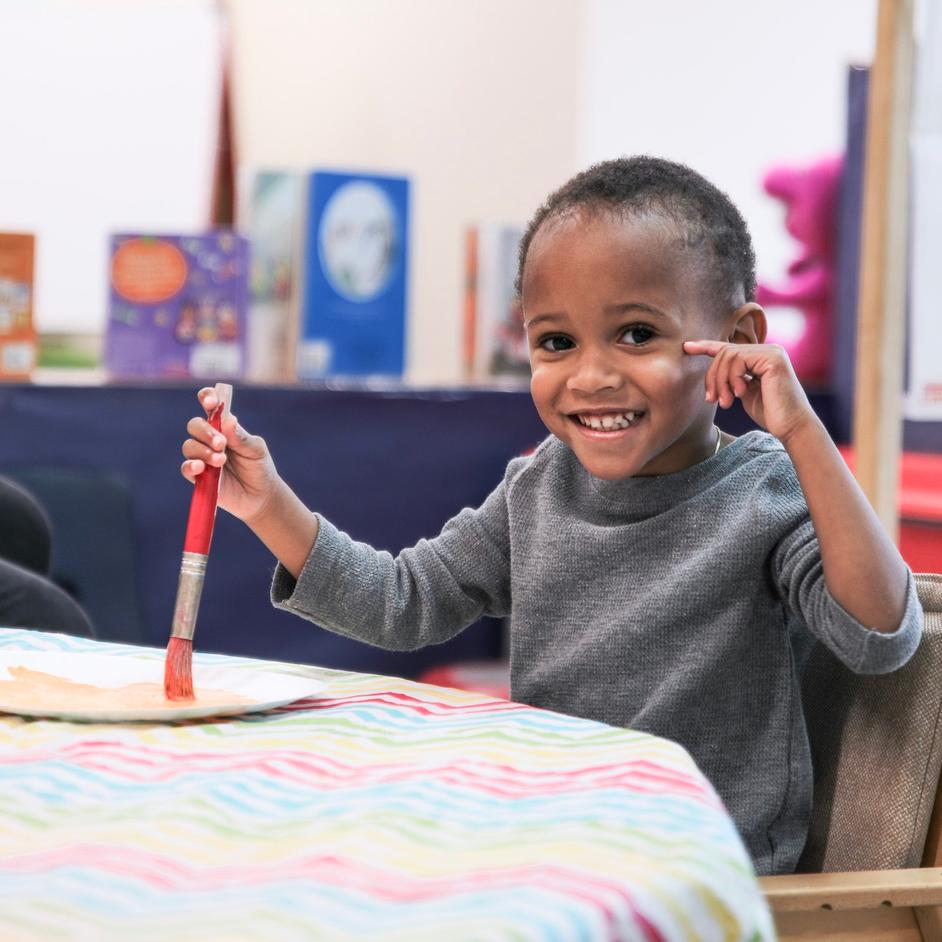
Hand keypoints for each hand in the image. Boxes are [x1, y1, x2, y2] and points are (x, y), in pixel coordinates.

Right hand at [181, 387, 281, 522]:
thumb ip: (241, 436)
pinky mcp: (198, 477)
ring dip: (203, 451)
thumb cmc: (259, 467)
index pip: (209, 405)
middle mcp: (209, 439)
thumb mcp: (256, 450)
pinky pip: (186, 468)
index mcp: (224, 426)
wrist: (261, 496)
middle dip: (206, 432)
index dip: (207, 397)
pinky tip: (201, 468)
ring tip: (221, 460)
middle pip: (195, 425)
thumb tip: (228, 419)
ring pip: (189, 446)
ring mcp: (202, 457)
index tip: (211, 401)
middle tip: (222, 443)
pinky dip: (191, 466)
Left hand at [682, 341, 815, 443]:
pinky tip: (740, 394)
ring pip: (728, 356)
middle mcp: (768, 350)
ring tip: (726, 402)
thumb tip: (714, 372)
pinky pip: (738, 360)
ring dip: (720, 381)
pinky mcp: (773, 358)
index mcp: (760, 358)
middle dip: (713, 377)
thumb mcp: (744, 392)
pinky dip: (732, 379)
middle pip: (724, 353)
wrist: (791, 427)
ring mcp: (772, 352)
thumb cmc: (770, 414)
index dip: (706, 346)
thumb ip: (733, 379)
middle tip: (712, 400)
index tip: (686, 347)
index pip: (729, 349)